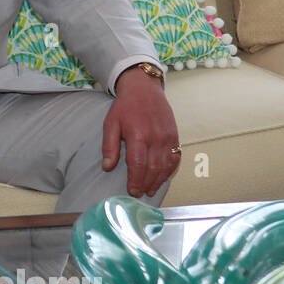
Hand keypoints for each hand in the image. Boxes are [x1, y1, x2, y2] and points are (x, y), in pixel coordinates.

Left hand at [102, 69, 180, 198]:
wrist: (144, 89)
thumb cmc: (125, 107)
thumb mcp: (110, 124)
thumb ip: (109, 146)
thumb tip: (107, 167)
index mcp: (138, 135)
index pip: (138, 164)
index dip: (135, 180)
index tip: (131, 191)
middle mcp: (155, 138)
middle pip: (153, 168)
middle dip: (146, 184)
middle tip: (139, 194)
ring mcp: (168, 137)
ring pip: (166, 165)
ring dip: (158, 180)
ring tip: (150, 190)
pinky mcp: (175, 136)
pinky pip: (175, 158)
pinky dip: (170, 170)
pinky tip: (162, 178)